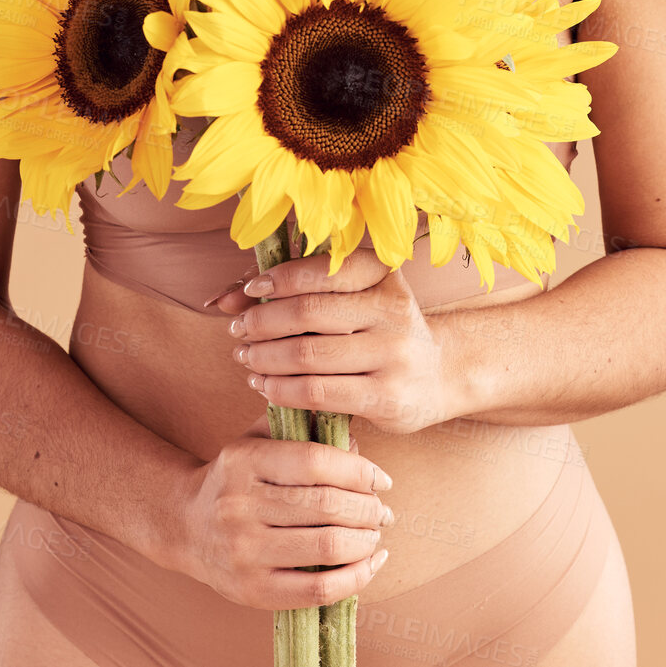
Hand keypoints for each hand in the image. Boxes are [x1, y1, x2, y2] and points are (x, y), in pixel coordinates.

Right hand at [169, 413, 394, 610]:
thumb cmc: (235, 478)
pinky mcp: (253, 591)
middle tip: (382, 509)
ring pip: (327, 547)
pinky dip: (355, 578)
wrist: (186, 525)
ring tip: (375, 533)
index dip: (359, 470)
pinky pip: (318, 590)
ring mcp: (245, 552)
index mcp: (244, 461)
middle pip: (327, 506)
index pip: (316, 461)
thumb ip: (301, 429)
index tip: (381, 479)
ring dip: (365, 541)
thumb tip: (356, 440)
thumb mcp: (256, 440)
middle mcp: (241, 506)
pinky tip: (370, 563)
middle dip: (368, 508)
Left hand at [212, 248, 458, 435]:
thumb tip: (226, 297)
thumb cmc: (379, 328)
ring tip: (245, 359)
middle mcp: (392, 308)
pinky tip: (264, 387)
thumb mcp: (355, 297)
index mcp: (383, 272)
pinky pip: (319, 393)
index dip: (278, 278)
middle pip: (308, 312)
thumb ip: (298, 289)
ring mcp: (393, 354)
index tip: (250, 289)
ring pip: (309, 355)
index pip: (320, 270)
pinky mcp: (387, 396)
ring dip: (264, 358)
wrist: (439, 373)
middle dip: (261, 322)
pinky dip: (281, 390)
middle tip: (237, 330)